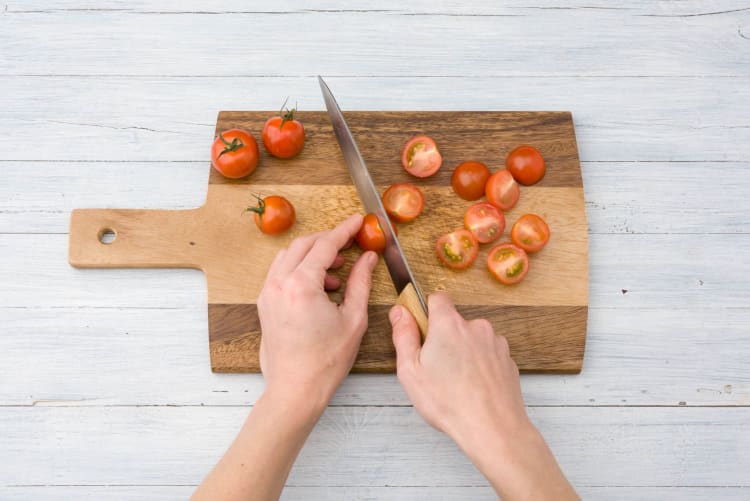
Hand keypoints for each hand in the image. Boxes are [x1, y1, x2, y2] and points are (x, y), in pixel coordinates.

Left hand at [257, 214, 377, 409]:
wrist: (295, 389)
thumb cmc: (325, 361)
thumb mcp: (353, 318)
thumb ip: (360, 282)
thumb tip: (368, 259)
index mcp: (301, 286)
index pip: (324, 245)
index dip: (344, 230)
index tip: (358, 221)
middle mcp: (278, 284)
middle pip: (303, 245)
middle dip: (328, 240)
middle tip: (350, 243)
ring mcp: (268, 293)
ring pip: (289, 256)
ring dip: (313, 255)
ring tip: (337, 271)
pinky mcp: (265, 304)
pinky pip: (281, 273)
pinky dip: (300, 269)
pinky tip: (320, 286)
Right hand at [389, 292, 528, 445]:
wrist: (493, 428)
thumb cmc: (449, 403)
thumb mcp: (410, 371)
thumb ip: (403, 335)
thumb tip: (400, 312)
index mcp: (449, 325)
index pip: (437, 298)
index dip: (427, 311)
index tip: (421, 330)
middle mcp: (476, 327)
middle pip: (454, 322)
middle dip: (444, 338)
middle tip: (434, 367)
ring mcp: (495, 342)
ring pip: (472, 339)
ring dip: (463, 352)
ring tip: (455, 382)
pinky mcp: (508, 359)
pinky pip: (488, 354)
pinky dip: (479, 365)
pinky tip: (472, 387)